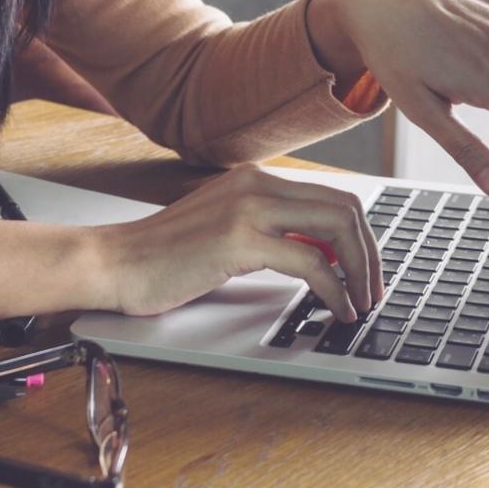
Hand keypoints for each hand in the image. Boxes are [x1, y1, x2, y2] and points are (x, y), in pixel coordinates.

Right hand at [98, 164, 380, 322]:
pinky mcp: (238, 240)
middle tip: (373, 290)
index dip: (361, 237)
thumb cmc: (164, 255)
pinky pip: (310, 262)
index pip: (332, 197)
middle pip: (345, 208)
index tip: (366, 271)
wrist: (115, 262)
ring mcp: (247, 208)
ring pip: (337, 229)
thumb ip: (270, 231)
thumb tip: (321, 252)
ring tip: (361, 302)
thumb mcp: (226, 230)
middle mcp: (256, 184)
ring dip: (360, 271)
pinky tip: (336, 308)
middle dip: (370, 254)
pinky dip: (334, 289)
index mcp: (255, 179)